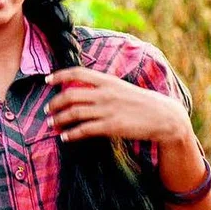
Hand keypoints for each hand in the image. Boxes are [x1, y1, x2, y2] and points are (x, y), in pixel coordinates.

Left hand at [45, 67, 189, 144]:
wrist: (164, 116)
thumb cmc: (141, 102)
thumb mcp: (121, 88)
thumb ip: (102, 87)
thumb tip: (81, 89)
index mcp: (107, 81)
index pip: (77, 73)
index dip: (59, 75)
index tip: (46, 80)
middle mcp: (105, 93)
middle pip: (70, 95)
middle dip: (54, 103)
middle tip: (46, 109)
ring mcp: (107, 110)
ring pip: (74, 113)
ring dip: (58, 119)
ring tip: (51, 124)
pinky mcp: (112, 126)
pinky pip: (84, 130)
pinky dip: (71, 134)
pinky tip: (64, 137)